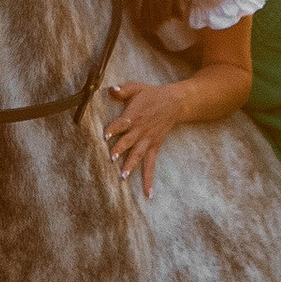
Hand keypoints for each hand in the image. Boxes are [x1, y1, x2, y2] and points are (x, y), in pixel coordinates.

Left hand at [103, 76, 189, 195]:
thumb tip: (111, 89)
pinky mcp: (154, 147)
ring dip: (130, 165)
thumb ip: (123, 89)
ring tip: (123, 176)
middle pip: (128, 141)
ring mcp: (148, 141)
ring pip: (138, 155)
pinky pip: (151, 165)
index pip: (122, 123)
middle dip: (120, 149)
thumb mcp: (137, 87)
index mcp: (134, 116)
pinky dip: (149, 179)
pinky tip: (148, 193)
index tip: (105, 135)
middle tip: (111, 158)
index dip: (113, 129)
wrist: (174, 103)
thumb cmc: (151, 95)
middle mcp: (140, 130)